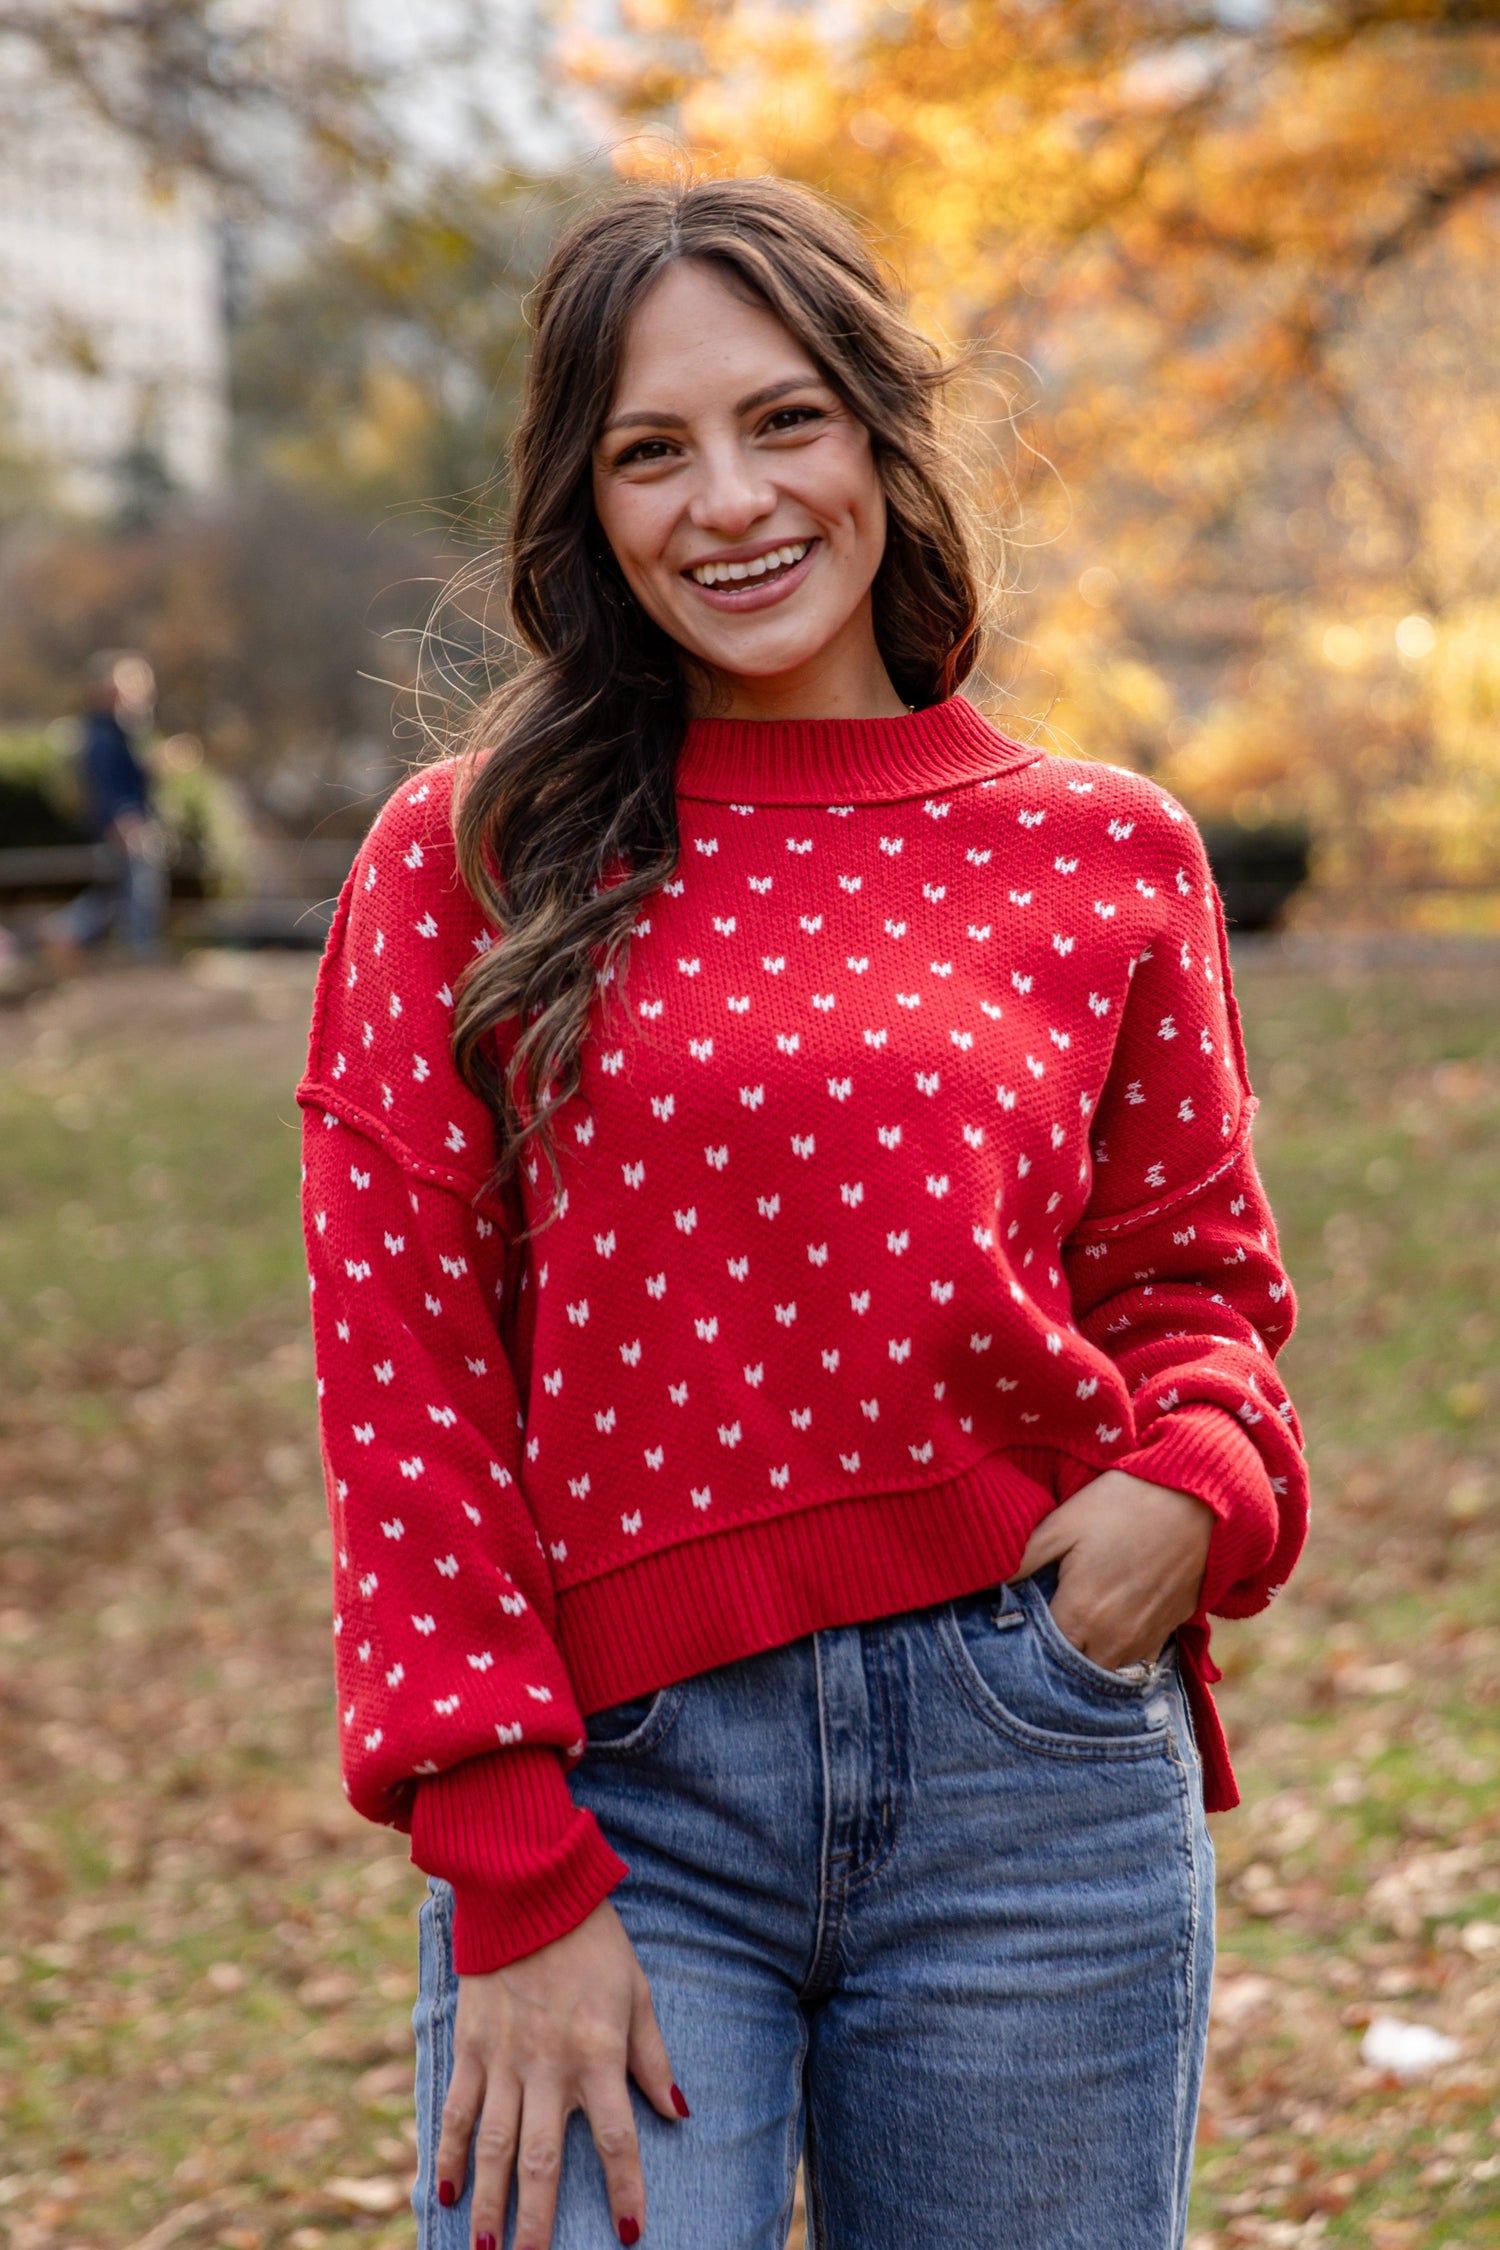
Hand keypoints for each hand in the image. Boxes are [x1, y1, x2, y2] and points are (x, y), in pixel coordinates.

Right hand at [435, 1897, 683, 2248]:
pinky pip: (456, 2109)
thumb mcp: (636, 1991)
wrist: (529, 1890)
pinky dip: (447, 2152)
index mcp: (598, 2054)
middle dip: (538, 2220)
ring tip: (486, 2248)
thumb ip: (652, 2056)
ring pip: (493, 2146)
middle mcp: (549, 2066)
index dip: (624, 2188)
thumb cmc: (593, 1941)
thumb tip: (677, 2111)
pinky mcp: (471, 2045)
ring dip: (490, 2201)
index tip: (628, 2233)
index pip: (617, 2138)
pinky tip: (442, 2191)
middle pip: (543, 2159)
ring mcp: (504, 2058)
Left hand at [1013, 1470, 1213, 1671]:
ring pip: (1101, 1674)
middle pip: (1069, 1672)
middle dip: (1051, 1660)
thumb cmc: (1123, 1506)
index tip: (1010, 1631)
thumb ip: (1022, 1560)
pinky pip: (1132, 1666)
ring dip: (1083, 1661)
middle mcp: (1111, 1641)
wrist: (1197, 1502)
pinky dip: (1114, 1658)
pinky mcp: (1166, 1635)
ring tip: (1068, 1635)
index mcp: (1079, 1615)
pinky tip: (1103, 1633)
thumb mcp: (1064, 1523)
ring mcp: (1142, 1643)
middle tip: (1036, 1635)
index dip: (1022, 1646)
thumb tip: (984, 1586)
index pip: (1037, 1657)